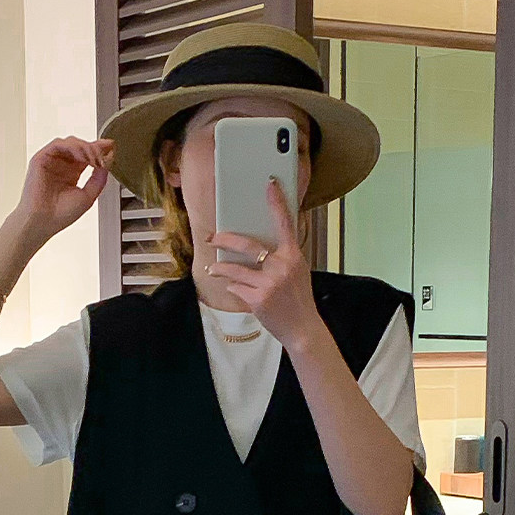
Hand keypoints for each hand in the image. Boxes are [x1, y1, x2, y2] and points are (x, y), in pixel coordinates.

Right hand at [15, 137, 113, 241]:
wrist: (42, 222)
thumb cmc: (60, 215)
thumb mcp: (88, 196)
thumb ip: (99, 179)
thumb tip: (108, 162)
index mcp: (72, 173)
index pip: (87, 156)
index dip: (100, 150)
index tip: (111, 147)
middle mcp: (62, 165)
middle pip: (80, 147)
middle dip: (95, 147)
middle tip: (105, 151)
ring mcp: (51, 161)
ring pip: (70, 143)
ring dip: (85, 147)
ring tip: (94, 157)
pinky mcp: (41, 158)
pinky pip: (58, 144)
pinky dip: (72, 147)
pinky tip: (82, 155)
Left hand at [205, 180, 323, 349]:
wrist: (302, 329)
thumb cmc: (298, 299)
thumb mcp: (298, 272)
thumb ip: (283, 256)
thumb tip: (261, 241)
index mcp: (293, 256)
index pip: (285, 223)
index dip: (277, 202)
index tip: (270, 185)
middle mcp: (281, 266)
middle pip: (247, 245)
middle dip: (224, 239)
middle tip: (212, 237)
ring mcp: (268, 283)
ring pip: (234, 269)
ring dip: (220, 267)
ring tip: (213, 268)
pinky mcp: (257, 299)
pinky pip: (236, 287)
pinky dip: (232, 287)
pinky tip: (234, 288)